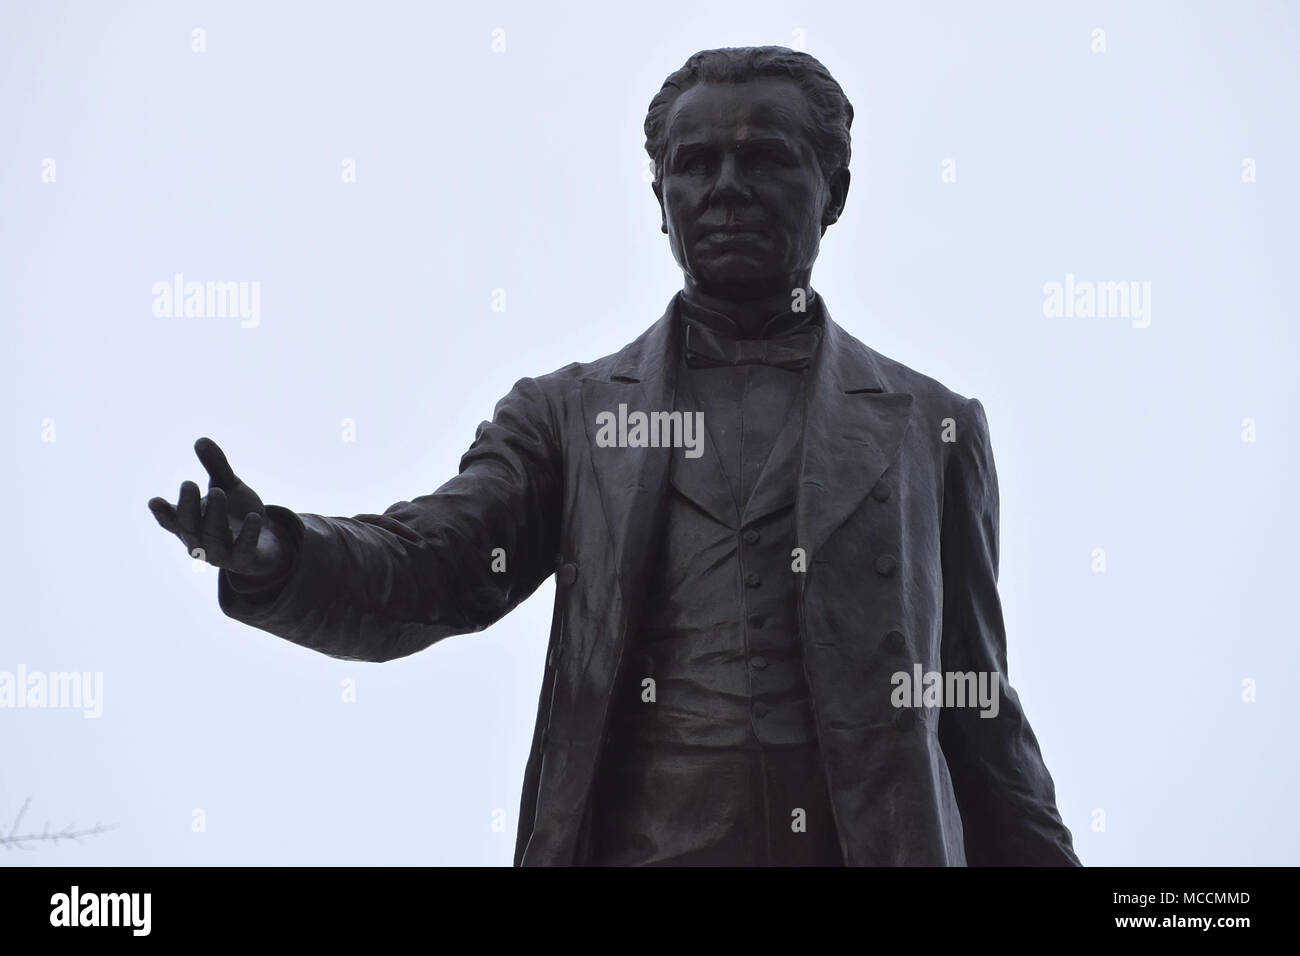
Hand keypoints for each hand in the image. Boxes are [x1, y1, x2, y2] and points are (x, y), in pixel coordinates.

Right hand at [148, 437, 289, 577]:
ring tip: (218, 490)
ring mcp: (220, 555)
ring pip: (212, 539)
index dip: (162, 512)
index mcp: (191, 524)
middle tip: (188, 483)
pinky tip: (254, 517)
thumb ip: (216, 467)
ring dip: (214, 515)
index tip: (155, 500)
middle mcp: (201, 542)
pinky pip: (243, 551)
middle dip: (188, 506)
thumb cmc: (238, 514)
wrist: (269, 541)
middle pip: (189, 527)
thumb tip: (201, 440)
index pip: (172, 520)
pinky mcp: (243, 561)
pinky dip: (247, 534)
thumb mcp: (229, 486)